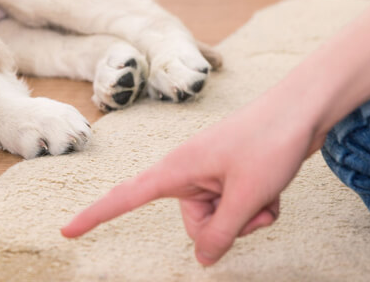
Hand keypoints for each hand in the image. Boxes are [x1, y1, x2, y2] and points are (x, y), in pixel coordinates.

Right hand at [61, 93, 323, 265]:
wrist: (303, 109)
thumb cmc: (270, 142)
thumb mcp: (246, 197)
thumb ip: (221, 234)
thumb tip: (203, 260)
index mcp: (176, 170)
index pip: (125, 198)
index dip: (95, 216)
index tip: (66, 230)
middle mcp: (188, 173)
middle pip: (194, 225)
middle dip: (227, 226)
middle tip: (253, 202)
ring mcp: (210, 175)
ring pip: (221, 221)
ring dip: (248, 216)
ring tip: (267, 191)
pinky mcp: (230, 176)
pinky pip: (237, 209)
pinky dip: (258, 207)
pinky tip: (274, 188)